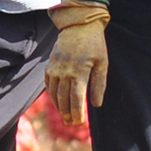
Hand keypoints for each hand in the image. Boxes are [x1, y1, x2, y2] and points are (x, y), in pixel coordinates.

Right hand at [45, 0, 110, 128]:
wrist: (79, 26)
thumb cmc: (95, 45)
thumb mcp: (102, 63)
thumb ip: (99, 84)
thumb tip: (96, 104)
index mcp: (79, 71)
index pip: (76, 98)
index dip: (77, 112)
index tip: (79, 123)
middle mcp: (64, 71)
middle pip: (63, 98)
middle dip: (67, 113)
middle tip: (72, 124)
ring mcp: (55, 68)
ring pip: (54, 93)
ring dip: (58, 106)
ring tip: (64, 117)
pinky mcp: (50, 64)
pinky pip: (48, 84)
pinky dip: (51, 95)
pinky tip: (57, 102)